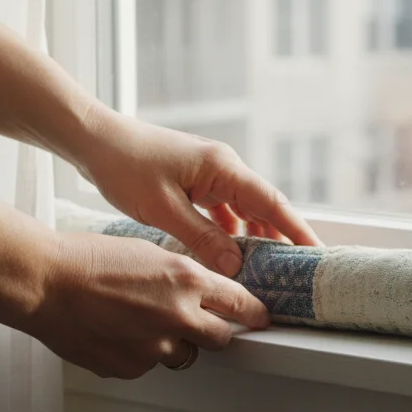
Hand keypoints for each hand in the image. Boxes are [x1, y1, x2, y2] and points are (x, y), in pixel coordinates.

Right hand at [24, 232, 269, 378]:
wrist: (46, 283)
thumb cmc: (89, 260)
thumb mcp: (150, 253)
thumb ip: (181, 277)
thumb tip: (198, 292)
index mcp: (187, 280)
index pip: (240, 303)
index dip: (252, 312)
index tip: (260, 317)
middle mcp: (179, 317)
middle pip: (221, 338)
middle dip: (214, 330)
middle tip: (199, 322)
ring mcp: (155, 348)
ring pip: (182, 354)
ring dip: (172, 342)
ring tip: (138, 321)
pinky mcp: (130, 369)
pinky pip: (148, 365)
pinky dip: (139, 353)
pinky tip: (116, 332)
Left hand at [72, 108, 321, 275]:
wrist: (95, 140)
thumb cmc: (125, 166)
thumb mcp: (163, 209)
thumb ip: (202, 237)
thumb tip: (236, 265)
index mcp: (223, 168)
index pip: (272, 203)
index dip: (296, 230)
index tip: (316, 253)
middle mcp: (223, 167)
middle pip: (263, 207)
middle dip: (280, 238)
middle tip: (295, 271)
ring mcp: (209, 173)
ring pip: (242, 210)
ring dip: (253, 238)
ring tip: (265, 269)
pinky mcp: (194, 181)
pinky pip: (222, 210)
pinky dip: (228, 232)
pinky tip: (227, 254)